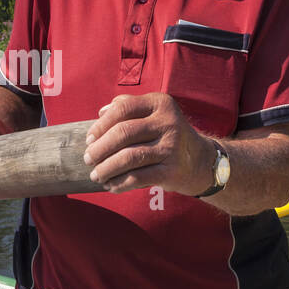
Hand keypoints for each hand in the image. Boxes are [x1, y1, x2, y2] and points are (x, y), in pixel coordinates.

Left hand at [82, 93, 216, 195]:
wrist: (200, 160)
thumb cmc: (165, 135)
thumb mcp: (153, 114)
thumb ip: (128, 107)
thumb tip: (101, 112)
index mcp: (160, 103)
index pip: (123, 108)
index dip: (101, 124)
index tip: (89, 139)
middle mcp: (168, 122)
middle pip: (124, 133)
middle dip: (100, 148)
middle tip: (88, 159)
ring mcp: (172, 147)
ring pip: (129, 157)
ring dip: (106, 168)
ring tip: (96, 175)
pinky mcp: (172, 170)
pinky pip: (138, 178)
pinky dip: (120, 183)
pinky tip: (111, 186)